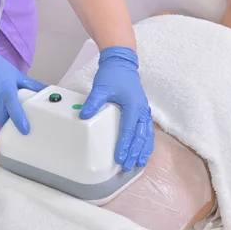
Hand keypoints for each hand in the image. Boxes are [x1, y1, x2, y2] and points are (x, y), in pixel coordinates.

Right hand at [0, 48, 45, 133]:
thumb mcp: (18, 76)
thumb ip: (33, 85)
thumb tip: (48, 91)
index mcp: (7, 92)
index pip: (13, 109)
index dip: (19, 121)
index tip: (26, 130)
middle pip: (6, 121)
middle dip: (14, 125)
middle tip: (25, 124)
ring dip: (7, 118)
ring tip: (15, 114)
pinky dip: (0, 113)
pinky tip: (4, 107)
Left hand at [80, 47, 153, 170]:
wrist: (122, 63)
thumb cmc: (113, 75)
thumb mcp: (101, 87)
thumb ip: (93, 102)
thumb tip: (83, 115)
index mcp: (132, 106)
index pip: (128, 130)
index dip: (124, 145)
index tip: (119, 158)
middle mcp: (141, 110)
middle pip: (140, 136)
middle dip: (134, 152)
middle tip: (127, 166)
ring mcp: (144, 111)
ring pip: (147, 135)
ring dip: (143, 150)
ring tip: (139, 163)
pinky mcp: (143, 111)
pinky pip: (147, 130)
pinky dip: (146, 142)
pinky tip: (144, 150)